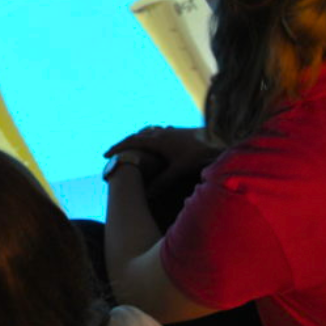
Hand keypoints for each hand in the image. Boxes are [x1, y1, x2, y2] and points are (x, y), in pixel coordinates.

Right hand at [105, 126, 220, 197]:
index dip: (117, 149)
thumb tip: (147, 194)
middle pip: (137, 136)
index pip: (131, 142)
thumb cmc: (199, 153)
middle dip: (124, 144)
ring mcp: (170, 131)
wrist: (220, 137)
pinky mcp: (179, 133)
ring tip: (133, 146)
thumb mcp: (179, 169)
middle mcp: (161, 133)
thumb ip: (162, 181)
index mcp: (157, 140)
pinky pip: (159, 133)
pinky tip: (158, 142)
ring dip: (138, 139)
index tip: (105, 155)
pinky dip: (152, 138)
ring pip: (148, 133)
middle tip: (115, 152)